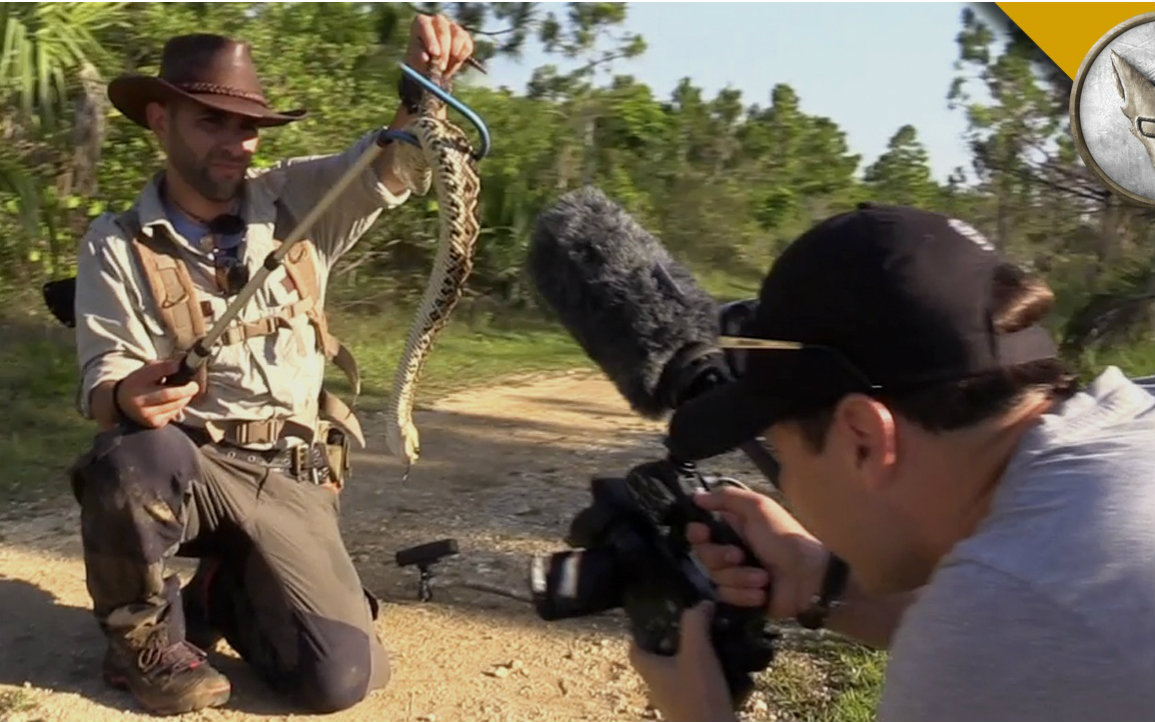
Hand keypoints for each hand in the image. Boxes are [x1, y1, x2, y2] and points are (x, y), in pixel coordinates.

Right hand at [114, 359, 199, 428]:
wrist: (122, 403)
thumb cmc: (139, 383)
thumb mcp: (146, 371)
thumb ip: (163, 367)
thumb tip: (183, 365)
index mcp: (137, 382)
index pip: (157, 372)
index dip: (171, 368)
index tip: (183, 366)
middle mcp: (140, 400)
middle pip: (169, 394)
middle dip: (186, 389)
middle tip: (194, 386)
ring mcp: (146, 414)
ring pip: (174, 405)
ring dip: (184, 398)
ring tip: (185, 393)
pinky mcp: (154, 423)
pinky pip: (173, 414)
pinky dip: (178, 407)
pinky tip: (175, 402)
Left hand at [405, 13, 474, 80]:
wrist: (432, 67)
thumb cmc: (421, 61)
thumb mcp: (416, 59)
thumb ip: (419, 56)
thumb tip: (425, 58)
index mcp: (422, 22)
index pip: (425, 25)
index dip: (431, 40)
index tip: (434, 54)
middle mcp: (438, 20)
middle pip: (443, 31)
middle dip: (443, 51)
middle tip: (441, 67)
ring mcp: (453, 26)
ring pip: (458, 36)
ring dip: (453, 54)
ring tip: (446, 67)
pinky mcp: (465, 36)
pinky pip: (467, 45)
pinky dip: (462, 56)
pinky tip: (453, 63)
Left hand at [628, 602, 737, 721]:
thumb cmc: (698, 695)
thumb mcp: (696, 652)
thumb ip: (695, 623)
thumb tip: (702, 603)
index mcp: (651, 670)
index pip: (635, 648)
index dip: (640, 631)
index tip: (658, 615)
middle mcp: (660, 685)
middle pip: (660, 657)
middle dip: (676, 639)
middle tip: (695, 621)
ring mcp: (678, 699)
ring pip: (682, 670)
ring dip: (697, 654)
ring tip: (715, 637)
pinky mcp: (697, 707)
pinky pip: (701, 684)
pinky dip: (712, 672)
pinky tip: (729, 662)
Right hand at [689, 486, 828, 619]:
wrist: (808, 579)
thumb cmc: (783, 538)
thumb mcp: (758, 508)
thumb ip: (726, 498)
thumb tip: (696, 496)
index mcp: (733, 527)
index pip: (699, 531)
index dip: (697, 533)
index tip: (702, 534)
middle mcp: (731, 550)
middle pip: (704, 556)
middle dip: (721, 558)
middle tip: (740, 556)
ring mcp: (736, 575)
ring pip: (716, 578)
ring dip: (740, 578)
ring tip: (763, 577)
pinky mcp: (742, 598)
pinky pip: (727, 598)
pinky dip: (745, 595)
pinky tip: (762, 593)